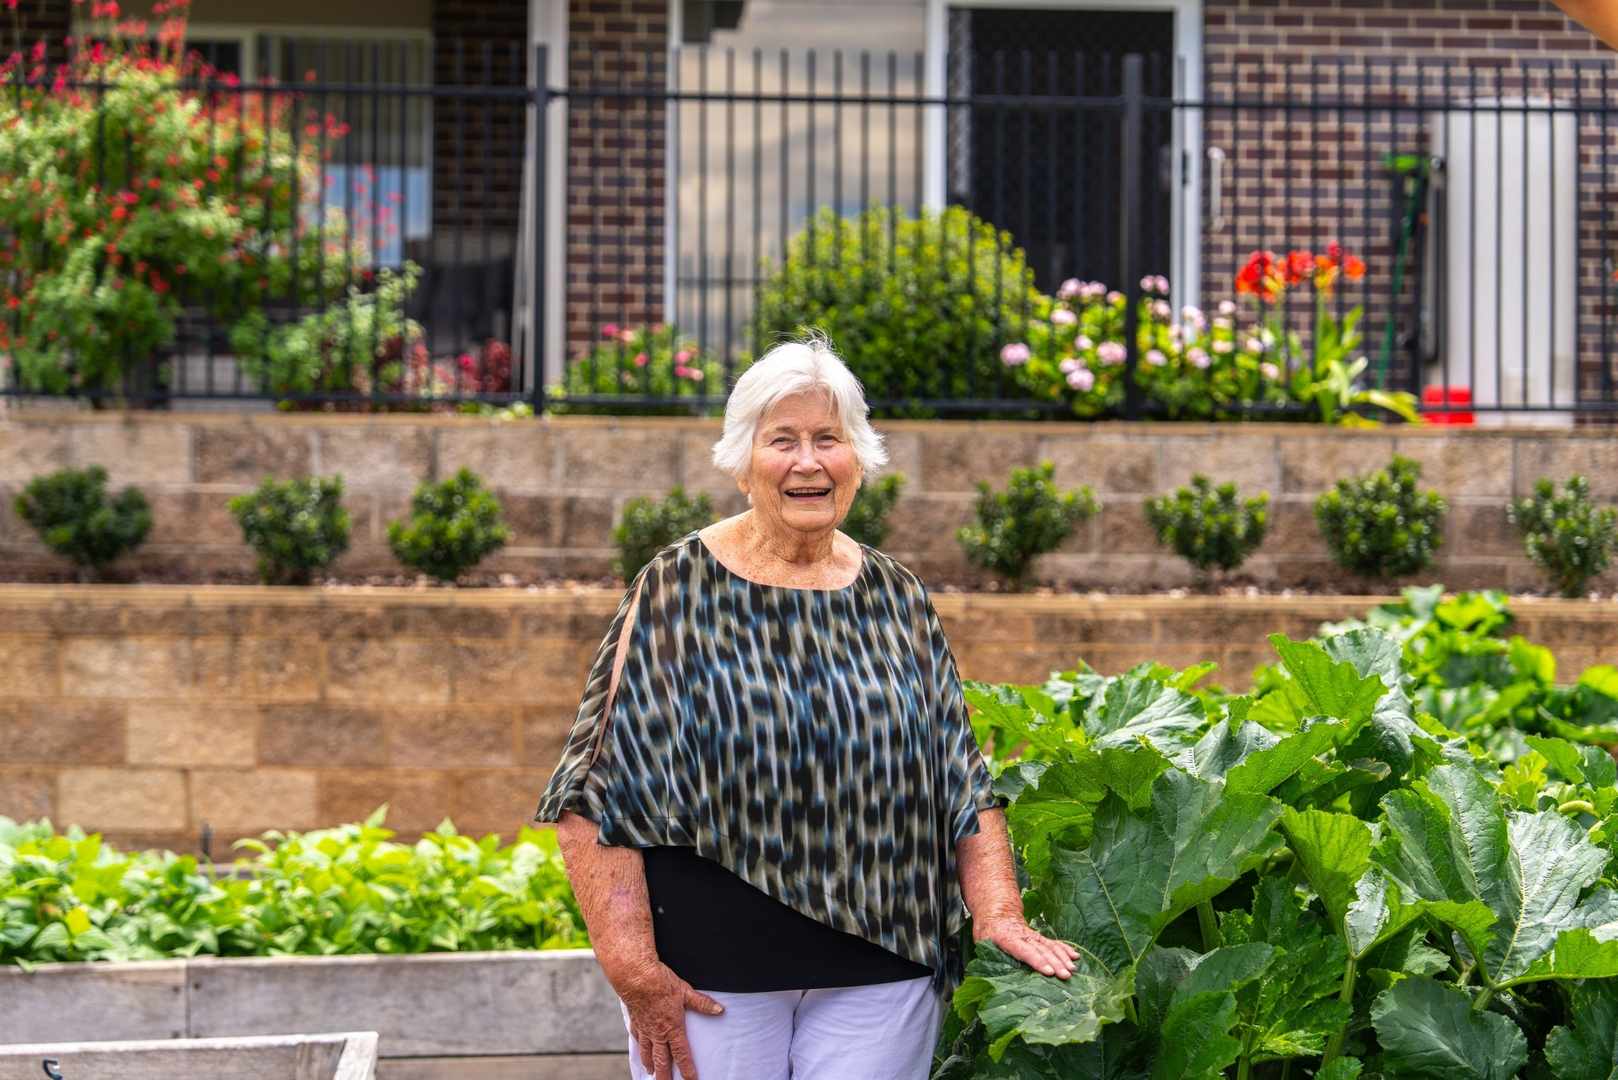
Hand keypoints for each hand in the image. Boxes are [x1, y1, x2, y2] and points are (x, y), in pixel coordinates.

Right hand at [616, 958, 724, 1079]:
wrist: (637, 978)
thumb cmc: (662, 984)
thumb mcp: (686, 992)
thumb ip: (702, 1003)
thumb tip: (719, 1010)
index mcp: (672, 1028)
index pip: (681, 1053)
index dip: (687, 1068)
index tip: (691, 1079)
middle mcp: (658, 1033)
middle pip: (661, 1060)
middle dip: (664, 1076)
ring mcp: (645, 1029)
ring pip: (647, 1053)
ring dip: (650, 1064)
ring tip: (651, 1073)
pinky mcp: (635, 1022)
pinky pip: (637, 1038)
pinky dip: (639, 1047)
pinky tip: (640, 1050)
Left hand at [974, 914, 1079, 979]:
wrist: (997, 913)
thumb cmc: (987, 932)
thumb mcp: (981, 942)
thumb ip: (989, 956)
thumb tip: (993, 976)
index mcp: (1007, 938)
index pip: (1024, 951)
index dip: (1037, 961)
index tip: (1049, 971)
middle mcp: (1024, 936)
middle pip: (1041, 950)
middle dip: (1055, 963)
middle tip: (1066, 976)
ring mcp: (1034, 936)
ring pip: (1050, 946)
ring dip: (1062, 958)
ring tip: (1072, 969)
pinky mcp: (1040, 937)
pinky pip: (1054, 943)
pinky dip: (1065, 949)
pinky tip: (1075, 956)